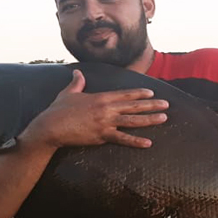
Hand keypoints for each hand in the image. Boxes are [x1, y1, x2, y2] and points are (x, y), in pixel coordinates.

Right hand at [20, 69, 168, 148]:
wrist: (51, 126)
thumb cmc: (58, 110)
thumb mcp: (68, 93)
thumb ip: (76, 83)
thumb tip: (77, 73)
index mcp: (100, 97)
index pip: (124, 94)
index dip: (139, 93)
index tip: (152, 92)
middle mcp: (106, 108)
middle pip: (133, 105)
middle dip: (152, 104)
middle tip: (167, 104)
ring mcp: (106, 122)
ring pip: (133, 120)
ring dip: (150, 119)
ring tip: (164, 118)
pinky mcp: (102, 135)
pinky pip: (122, 139)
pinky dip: (136, 141)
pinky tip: (148, 143)